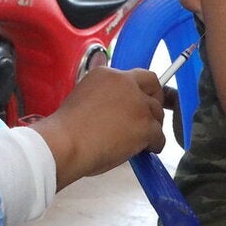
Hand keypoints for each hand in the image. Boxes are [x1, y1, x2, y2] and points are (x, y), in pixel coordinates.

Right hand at [30, 68, 165, 190]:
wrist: (66, 142)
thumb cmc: (67, 128)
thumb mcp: (83, 97)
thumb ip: (104, 96)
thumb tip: (116, 110)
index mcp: (107, 74)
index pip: (134, 75)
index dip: (140, 89)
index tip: (139, 100)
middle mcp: (125, 83)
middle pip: (153, 86)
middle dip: (155, 100)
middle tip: (149, 117)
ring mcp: (138, 104)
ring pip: (157, 113)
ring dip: (152, 126)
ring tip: (142, 140)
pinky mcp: (145, 125)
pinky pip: (159, 136)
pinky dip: (155, 144)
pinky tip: (145, 151)